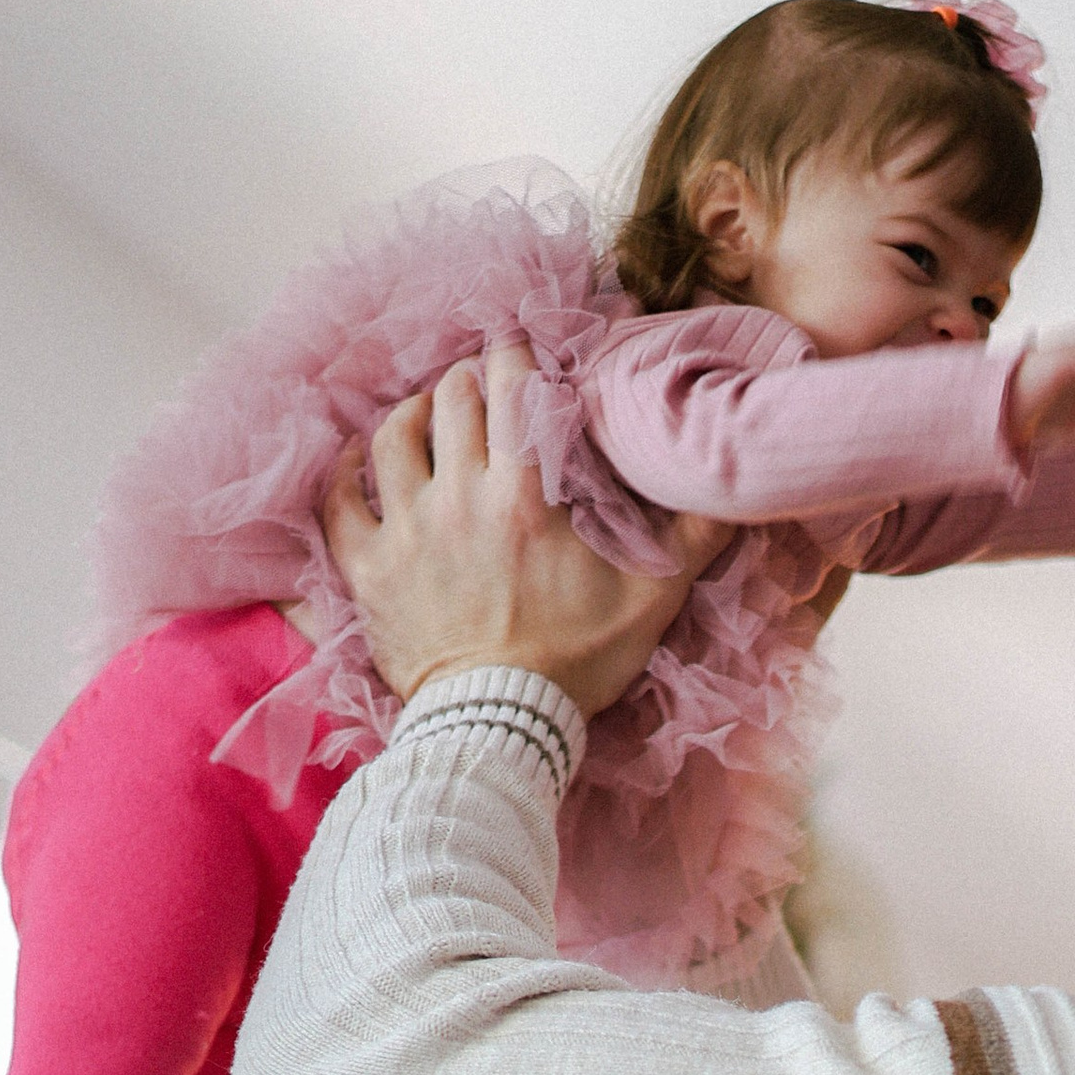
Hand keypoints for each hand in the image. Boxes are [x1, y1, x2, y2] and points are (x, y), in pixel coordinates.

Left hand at [322, 347, 729, 713]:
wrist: (499, 729)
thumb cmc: (577, 665)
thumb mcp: (651, 601)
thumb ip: (693, 538)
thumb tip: (735, 492)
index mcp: (525, 494)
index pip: (513, 388)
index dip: (514, 354)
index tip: (519, 345)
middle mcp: (459, 496)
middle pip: (450, 398)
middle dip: (467, 381)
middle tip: (481, 388)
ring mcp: (405, 530)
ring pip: (391, 435)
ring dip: (410, 413)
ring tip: (425, 414)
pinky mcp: (367, 569)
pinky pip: (338, 500)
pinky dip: (343, 473)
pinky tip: (354, 461)